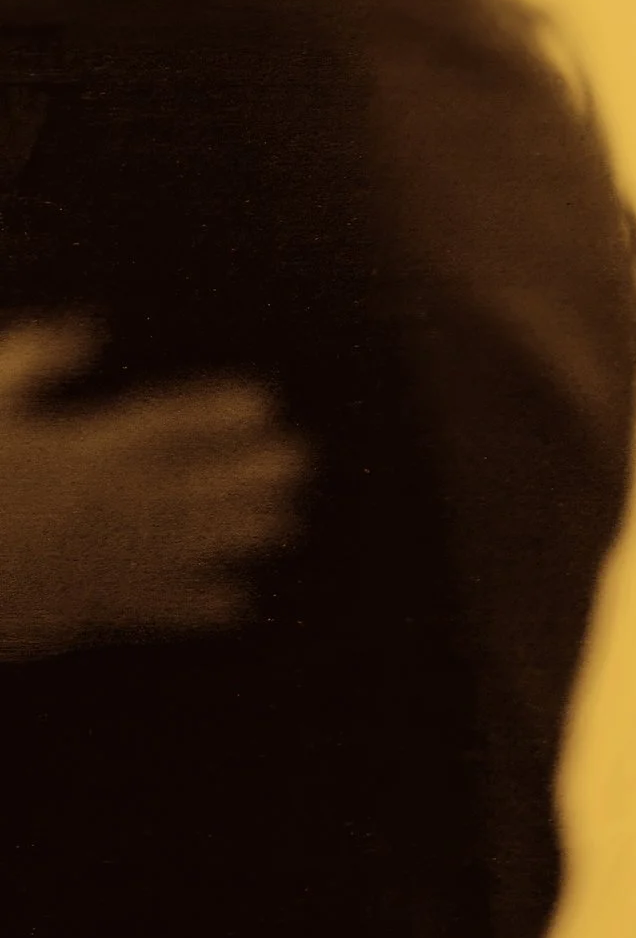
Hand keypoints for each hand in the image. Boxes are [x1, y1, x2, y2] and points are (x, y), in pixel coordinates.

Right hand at [0, 323, 309, 659]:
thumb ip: (32, 360)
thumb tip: (87, 329)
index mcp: (76, 450)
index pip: (164, 424)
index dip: (217, 413)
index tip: (264, 403)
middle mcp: (99, 505)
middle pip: (192, 484)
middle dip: (249, 473)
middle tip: (300, 463)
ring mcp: (93, 559)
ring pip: (184, 545)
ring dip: (238, 533)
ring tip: (286, 524)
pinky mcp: (75, 608)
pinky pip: (147, 608)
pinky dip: (194, 606)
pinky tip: (236, 602)